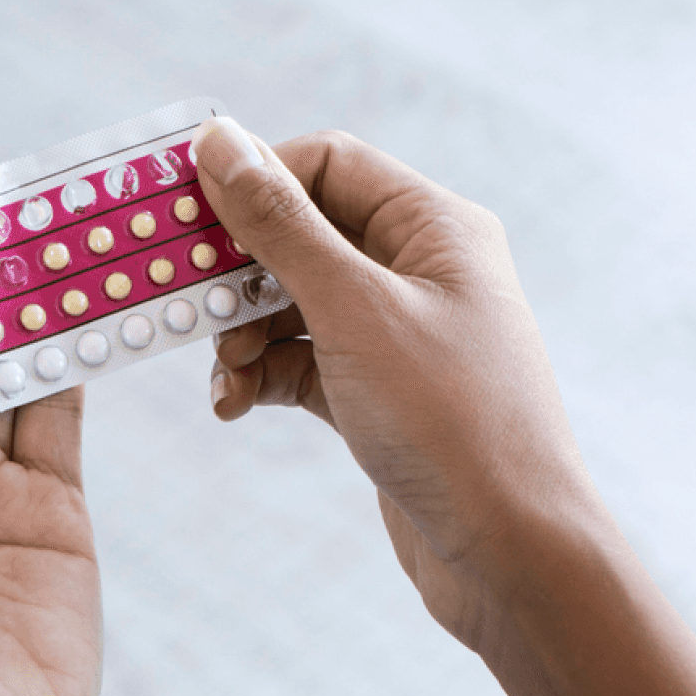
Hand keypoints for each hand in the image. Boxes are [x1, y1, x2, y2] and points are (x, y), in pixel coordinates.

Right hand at [192, 118, 614, 655]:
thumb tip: (220, 142)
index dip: (254, 182)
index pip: (327, 164)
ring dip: (243, 331)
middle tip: (186, 303)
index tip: (184, 218)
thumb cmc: (451, 419)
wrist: (511, 553)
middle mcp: (424, 270)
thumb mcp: (353, 310)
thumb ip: (281, 225)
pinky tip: (234, 402)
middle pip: (305, 233)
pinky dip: (263, 374)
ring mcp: (402, 335)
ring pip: (295, 303)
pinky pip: (304, 361)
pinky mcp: (381, 394)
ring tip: (224, 373)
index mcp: (436, 228)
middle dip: (240, 268)